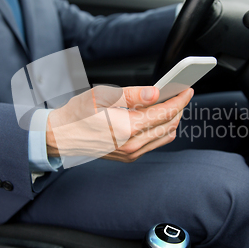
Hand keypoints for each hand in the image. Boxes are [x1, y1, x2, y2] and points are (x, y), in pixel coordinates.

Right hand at [46, 86, 192, 163]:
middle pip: (168, 125)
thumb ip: (131, 94)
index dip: (179, 100)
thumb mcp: (102, 96)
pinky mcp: (128, 157)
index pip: (164, 113)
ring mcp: (131, 154)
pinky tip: (159, 120)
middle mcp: (131, 145)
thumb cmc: (77, 114)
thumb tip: (154, 93)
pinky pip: (154, 145)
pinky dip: (162, 131)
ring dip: (171, 120)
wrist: (61, 136)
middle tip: (181, 94)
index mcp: (127, 128)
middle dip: (178, 108)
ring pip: (164, 136)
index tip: (187, 89)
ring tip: (172, 105)